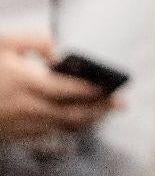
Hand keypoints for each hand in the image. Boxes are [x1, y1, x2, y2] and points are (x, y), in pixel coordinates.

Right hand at [0, 36, 115, 139]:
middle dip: (100, 109)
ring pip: (62, 127)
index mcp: (26, 83)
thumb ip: (35, 40)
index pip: (70, 90)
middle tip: (121, 104)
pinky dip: (68, 126)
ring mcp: (20, 125)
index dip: (94, 90)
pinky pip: (48, 133)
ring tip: (107, 111)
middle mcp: (26, 108)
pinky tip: (80, 118)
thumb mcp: (3, 43)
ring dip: (88, 120)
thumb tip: (58, 53)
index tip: (113, 87)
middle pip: (72, 114)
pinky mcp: (14, 136)